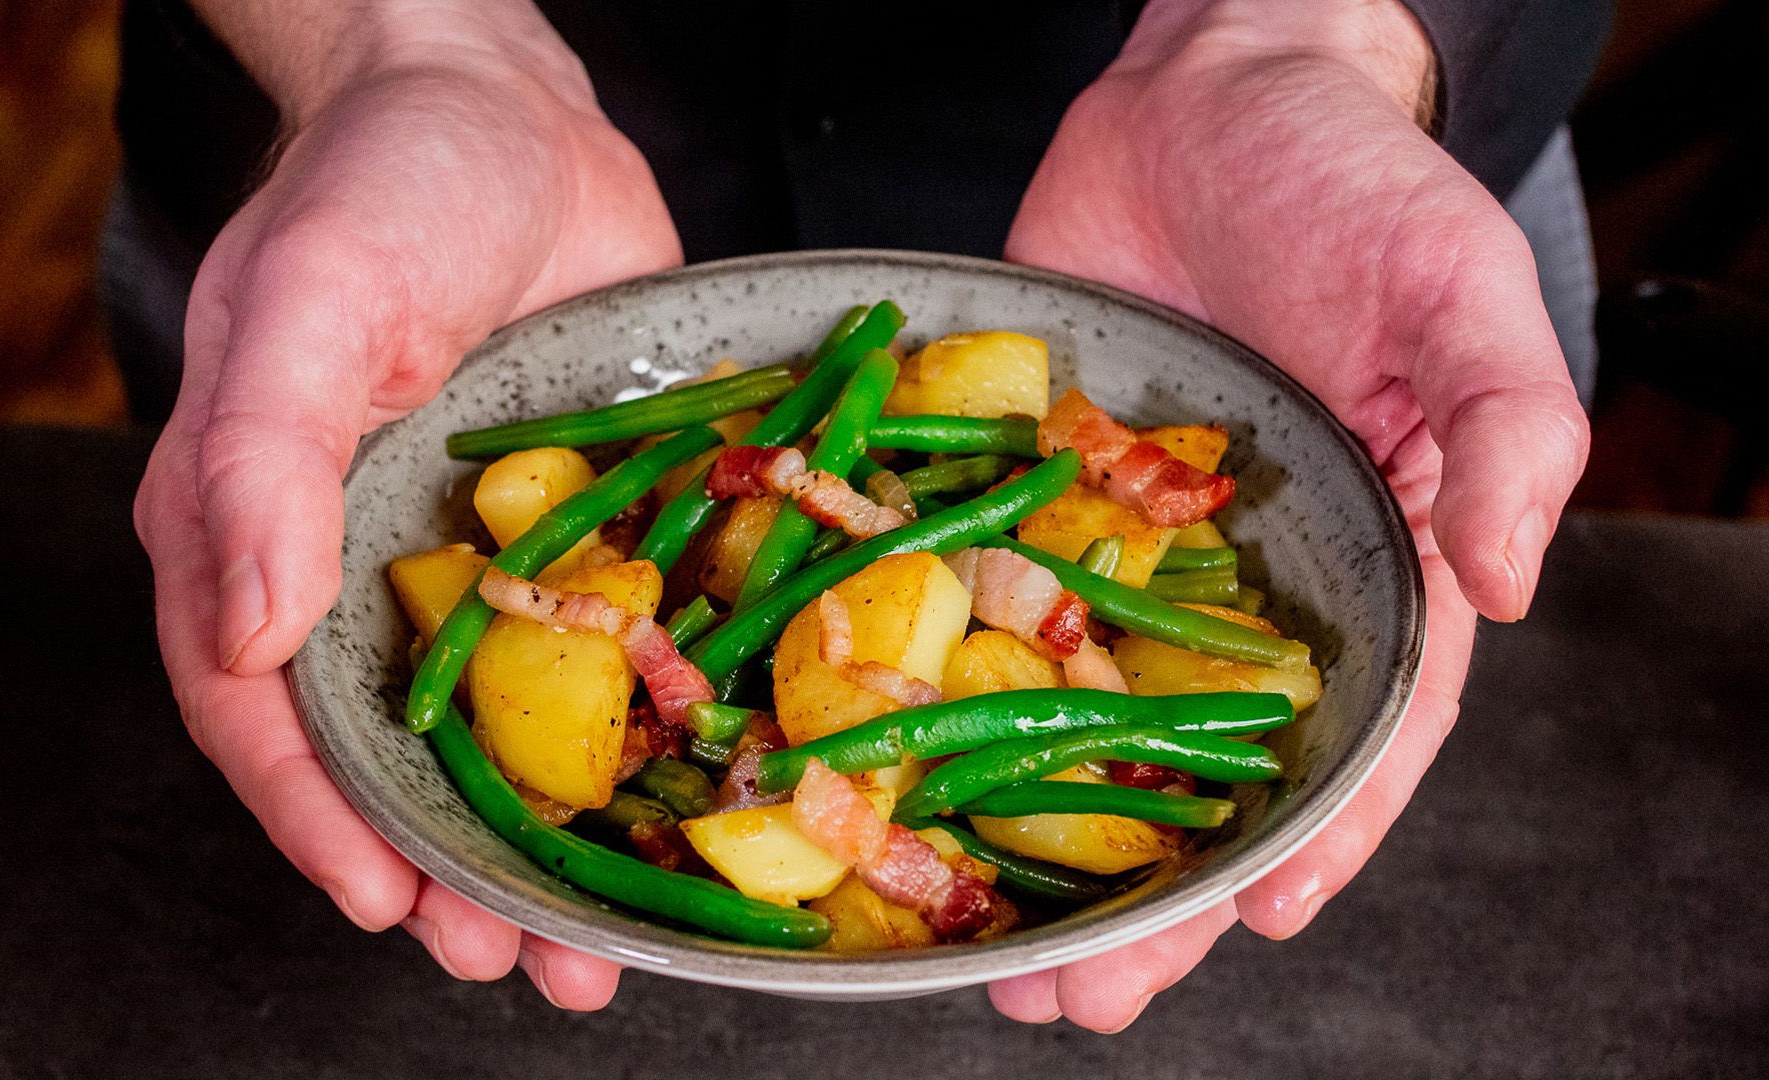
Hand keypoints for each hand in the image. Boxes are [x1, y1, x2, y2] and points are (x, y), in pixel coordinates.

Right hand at [133, 6, 678, 1005]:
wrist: (510, 109)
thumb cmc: (384, 186)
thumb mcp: (312, 304)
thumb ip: (260, 462)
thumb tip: (255, 633)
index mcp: (261, 530)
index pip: (267, 713)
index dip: (318, 821)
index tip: (383, 905)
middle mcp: (366, 567)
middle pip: (394, 758)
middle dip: (451, 873)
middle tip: (523, 964)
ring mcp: (480, 559)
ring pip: (507, 735)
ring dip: (552, 845)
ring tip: (604, 946)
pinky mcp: (580, 533)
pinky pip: (609, 652)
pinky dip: (643, 738)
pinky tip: (696, 803)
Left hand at [994, 0, 1587, 1028]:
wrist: (1206, 88)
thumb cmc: (1355, 184)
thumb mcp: (1456, 289)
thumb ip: (1505, 426)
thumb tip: (1512, 578)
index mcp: (1373, 561)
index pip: (1361, 734)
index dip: (1317, 837)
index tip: (1258, 921)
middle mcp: (1242, 585)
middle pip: (1203, 771)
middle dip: (1152, 891)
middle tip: (1081, 999)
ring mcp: (1123, 551)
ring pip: (1083, 728)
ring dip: (1039, 847)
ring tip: (987, 960)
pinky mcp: (1027, 503)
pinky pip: (985, 614)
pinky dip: (948, 703)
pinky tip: (900, 786)